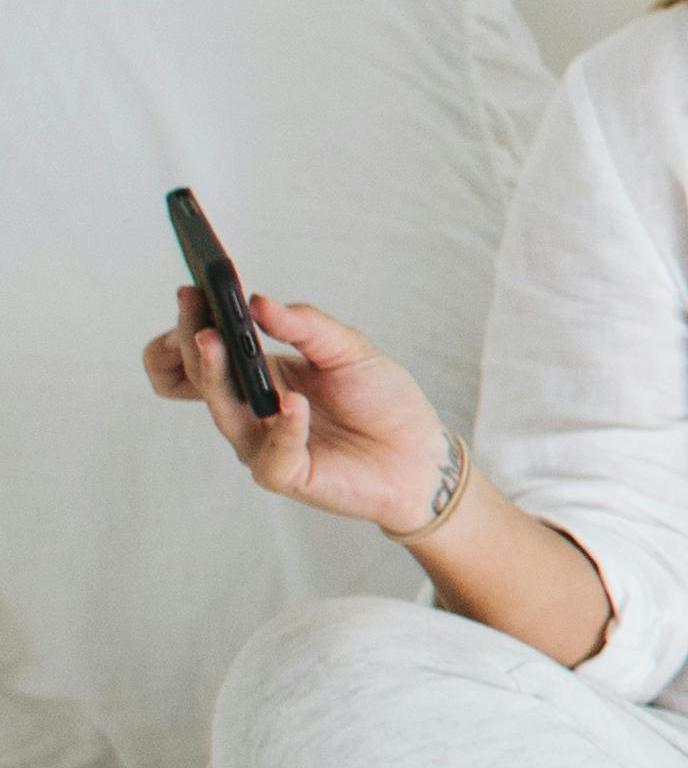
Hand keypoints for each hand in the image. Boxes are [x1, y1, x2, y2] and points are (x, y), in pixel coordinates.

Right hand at [141, 282, 447, 532]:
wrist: (418, 454)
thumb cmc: (381, 400)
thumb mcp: (348, 348)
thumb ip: (305, 325)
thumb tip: (258, 301)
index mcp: (260, 374)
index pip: (205, 353)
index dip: (188, 327)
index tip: (190, 293)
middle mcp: (251, 409)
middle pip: (201, 378)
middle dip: (192, 343)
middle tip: (198, 316)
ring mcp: (263, 443)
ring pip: (223, 411)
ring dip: (216, 375)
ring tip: (216, 341)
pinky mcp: (285, 474)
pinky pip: (272, 454)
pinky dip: (284, 427)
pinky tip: (294, 403)